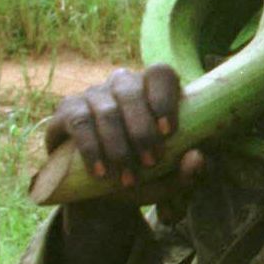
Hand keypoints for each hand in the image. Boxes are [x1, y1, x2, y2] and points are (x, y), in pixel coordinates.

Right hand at [46, 64, 205, 208]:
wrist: (95, 190)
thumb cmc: (143, 176)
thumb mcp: (170, 180)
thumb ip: (191, 172)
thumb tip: (196, 157)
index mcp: (152, 90)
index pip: (160, 74)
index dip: (164, 98)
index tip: (168, 132)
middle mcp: (122, 85)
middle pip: (132, 91)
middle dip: (142, 130)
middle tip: (150, 163)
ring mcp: (93, 95)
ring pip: (107, 110)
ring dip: (118, 146)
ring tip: (127, 179)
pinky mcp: (67, 111)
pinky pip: (79, 122)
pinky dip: (92, 149)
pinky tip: (101, 172)